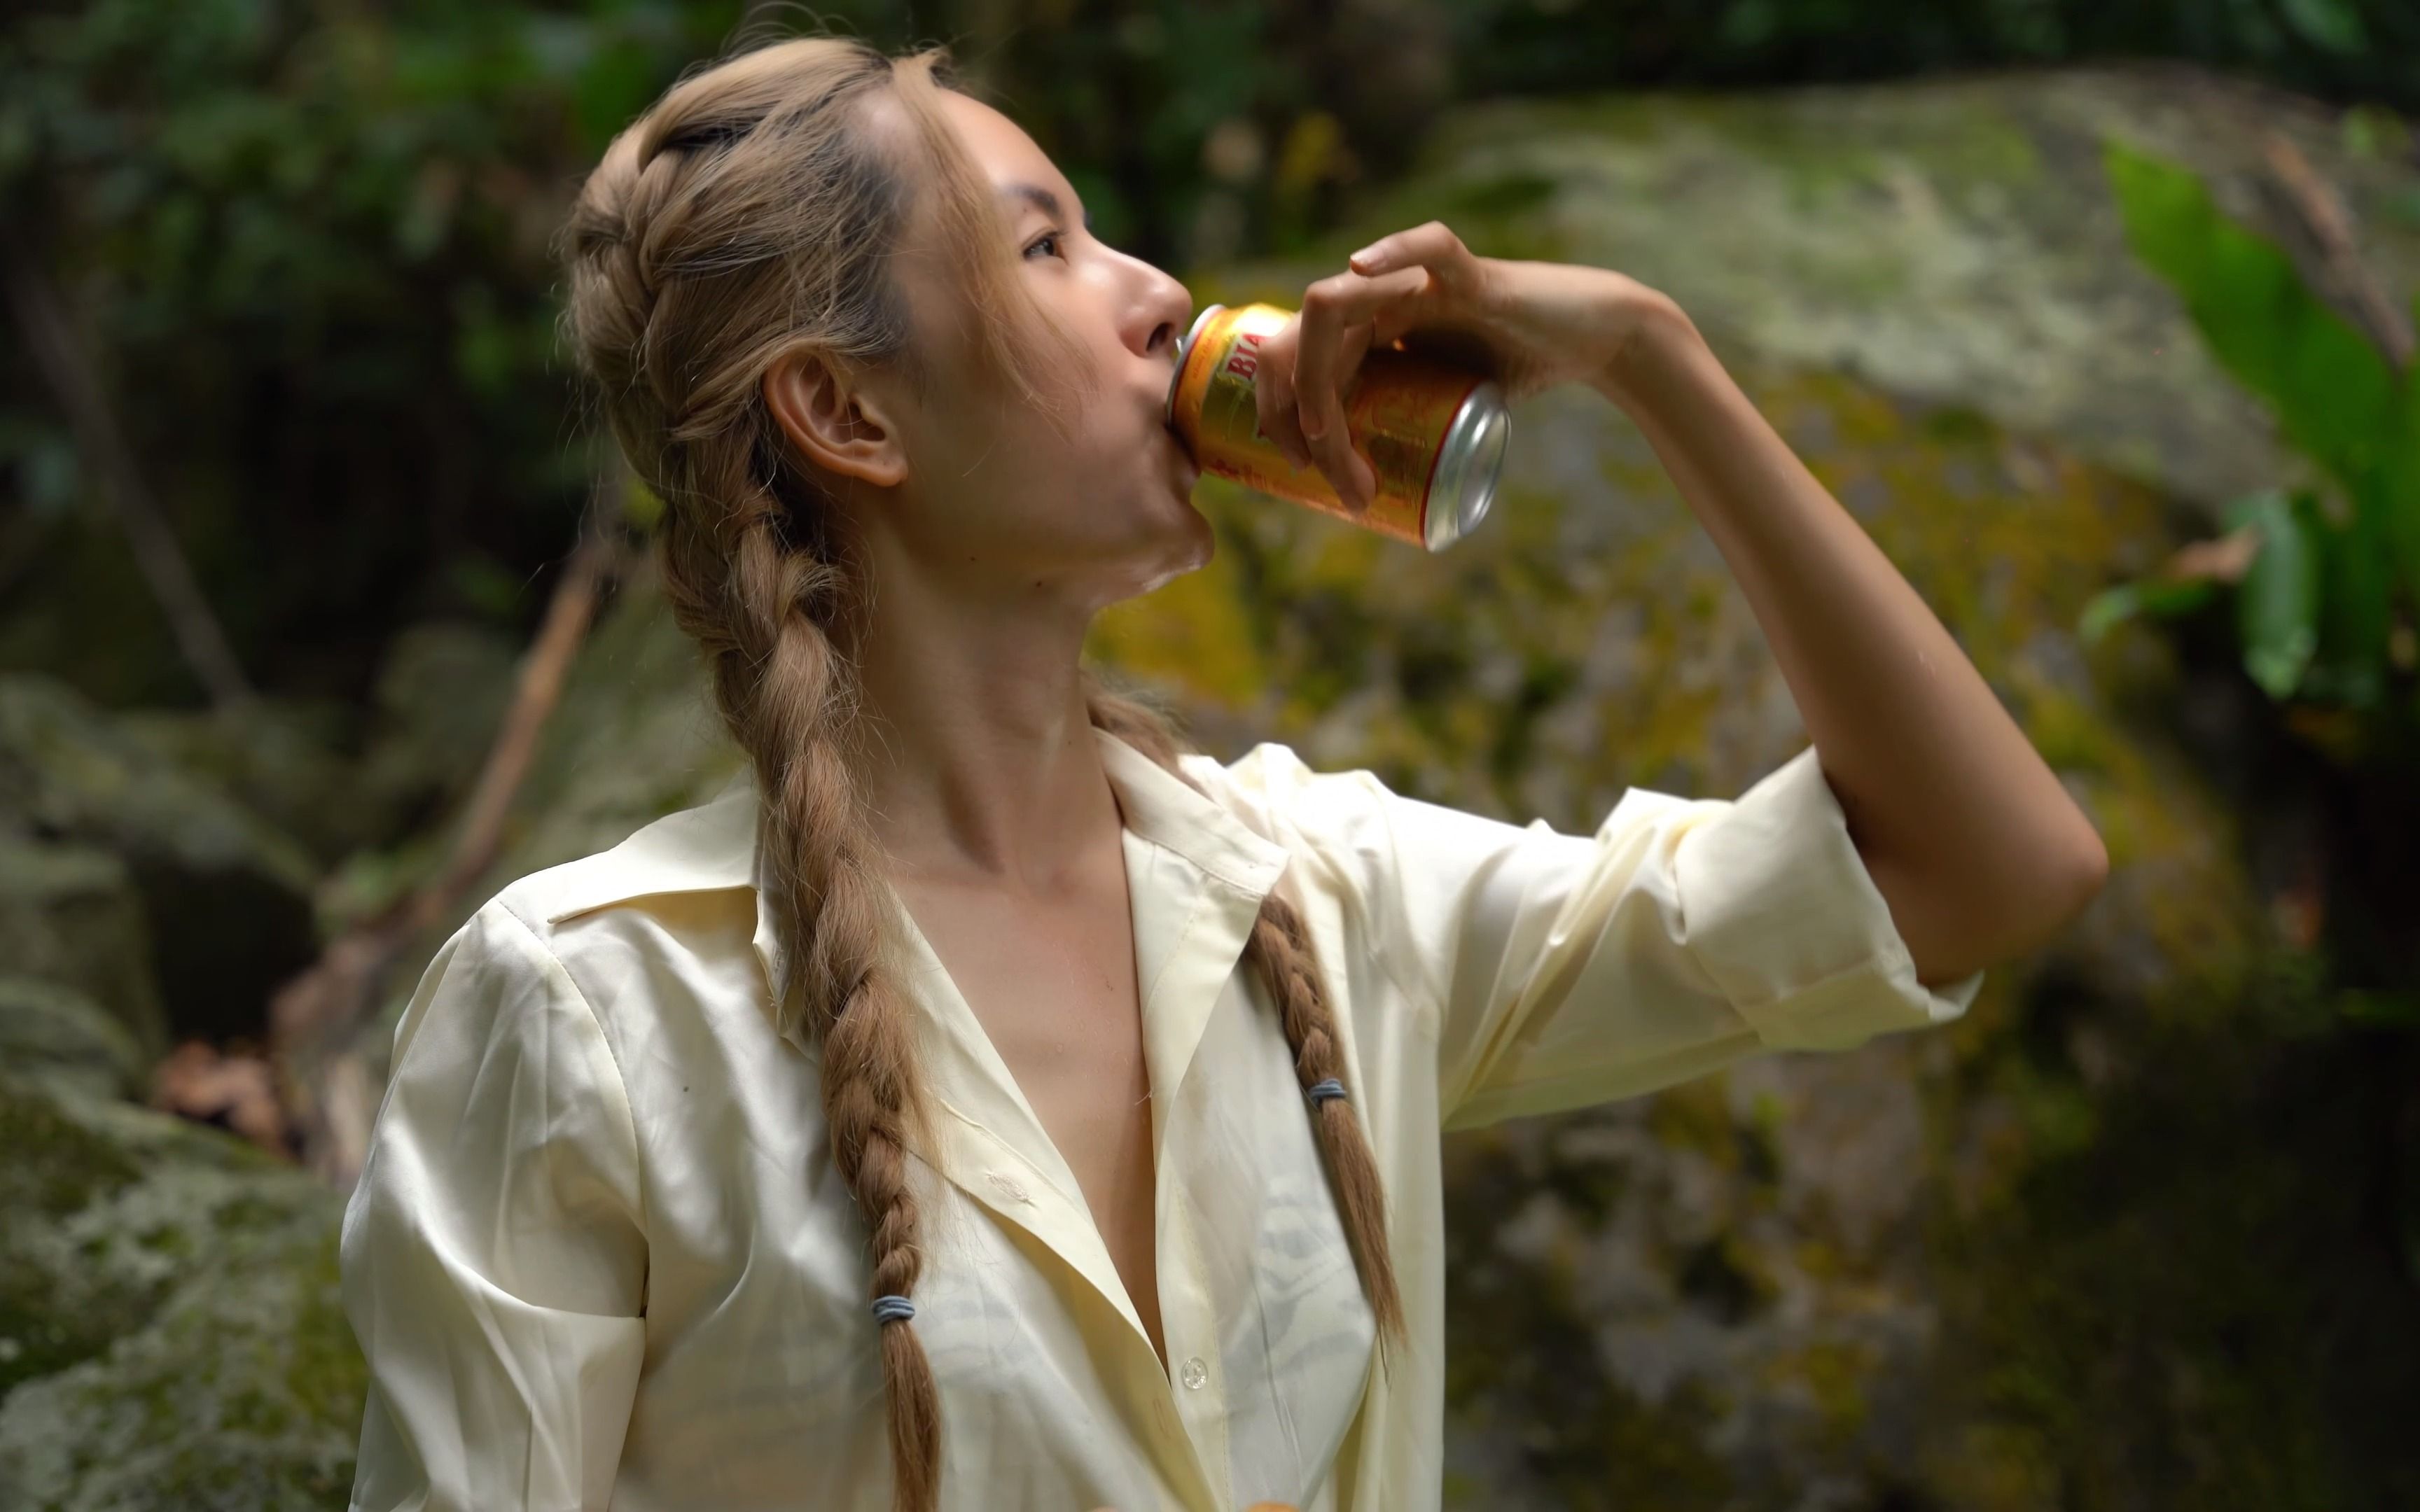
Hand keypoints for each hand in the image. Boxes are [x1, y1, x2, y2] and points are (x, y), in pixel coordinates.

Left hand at [1249, 220, 1674, 512]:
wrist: (1583, 346)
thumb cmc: (1509, 380)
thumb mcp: (1437, 417)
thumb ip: (1397, 440)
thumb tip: (1355, 508)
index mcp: (1362, 331)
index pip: (1291, 358)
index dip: (1276, 412)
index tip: (1294, 469)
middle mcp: (1375, 300)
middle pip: (1296, 337)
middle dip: (1286, 408)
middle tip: (1308, 468)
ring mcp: (1414, 282)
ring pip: (1332, 305)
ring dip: (1313, 371)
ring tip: (1323, 430)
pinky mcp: (1467, 272)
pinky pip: (1427, 246)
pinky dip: (1393, 250)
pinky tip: (1362, 267)